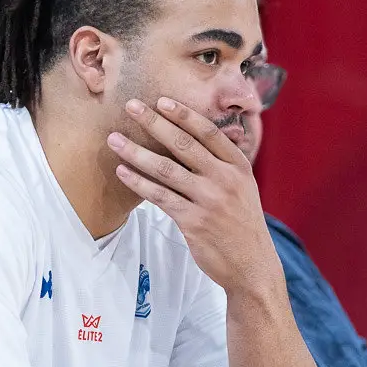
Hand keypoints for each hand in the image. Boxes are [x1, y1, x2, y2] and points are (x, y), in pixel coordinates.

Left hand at [106, 98, 280, 294]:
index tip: (162, 101)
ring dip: (137, 152)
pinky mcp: (193, 222)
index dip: (184, 115)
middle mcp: (225, 180)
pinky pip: (160, 197)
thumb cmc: (242, 223)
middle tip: (131, 106)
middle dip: (154, 123)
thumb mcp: (244, 187)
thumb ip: (224, 163)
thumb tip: (199, 136)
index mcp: (238, 167)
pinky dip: (139, 183)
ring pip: (166, 169)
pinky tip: (123, 172)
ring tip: (115, 139)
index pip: (209, 132)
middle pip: (183, 145)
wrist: (252, 265)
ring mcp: (209, 201)